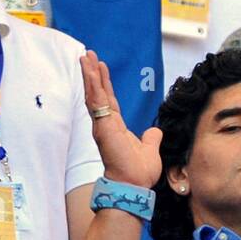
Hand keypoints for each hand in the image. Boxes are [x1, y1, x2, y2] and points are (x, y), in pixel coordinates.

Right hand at [80, 51, 162, 187]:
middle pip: (98, 93)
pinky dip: (92, 84)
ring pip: (94, 94)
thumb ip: (151, 138)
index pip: (109, 100)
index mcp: (116, 127)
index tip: (100, 67)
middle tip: (88, 55)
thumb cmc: (138, 172)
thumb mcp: (150, 149)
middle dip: (93, 73)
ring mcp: (102, 124)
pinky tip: (89, 70)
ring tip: (85, 57)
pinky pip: (96, 100)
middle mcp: (106, 124)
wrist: (133, 184)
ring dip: (89, 74)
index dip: (104, 83)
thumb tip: (155, 131)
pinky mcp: (102, 125)